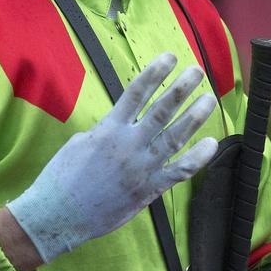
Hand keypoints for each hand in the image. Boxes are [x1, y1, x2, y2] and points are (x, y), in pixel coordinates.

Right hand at [6, 53, 217, 262]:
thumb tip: (119, 125)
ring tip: (209, 99)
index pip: (136, 93)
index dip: (154, 73)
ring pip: (174, 137)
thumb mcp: (78, 143)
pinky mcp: (148, 190)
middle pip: (161, 111)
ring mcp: (141, 168)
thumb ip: (104, 131)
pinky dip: (197, 158)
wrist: (59, 214)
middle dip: (180, 89)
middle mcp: (128, 145)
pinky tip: (211, 143)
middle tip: (197, 71)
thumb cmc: (62, 176)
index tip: (169, 57)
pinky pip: (178, 171)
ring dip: (194, 116)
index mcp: (108, 129)